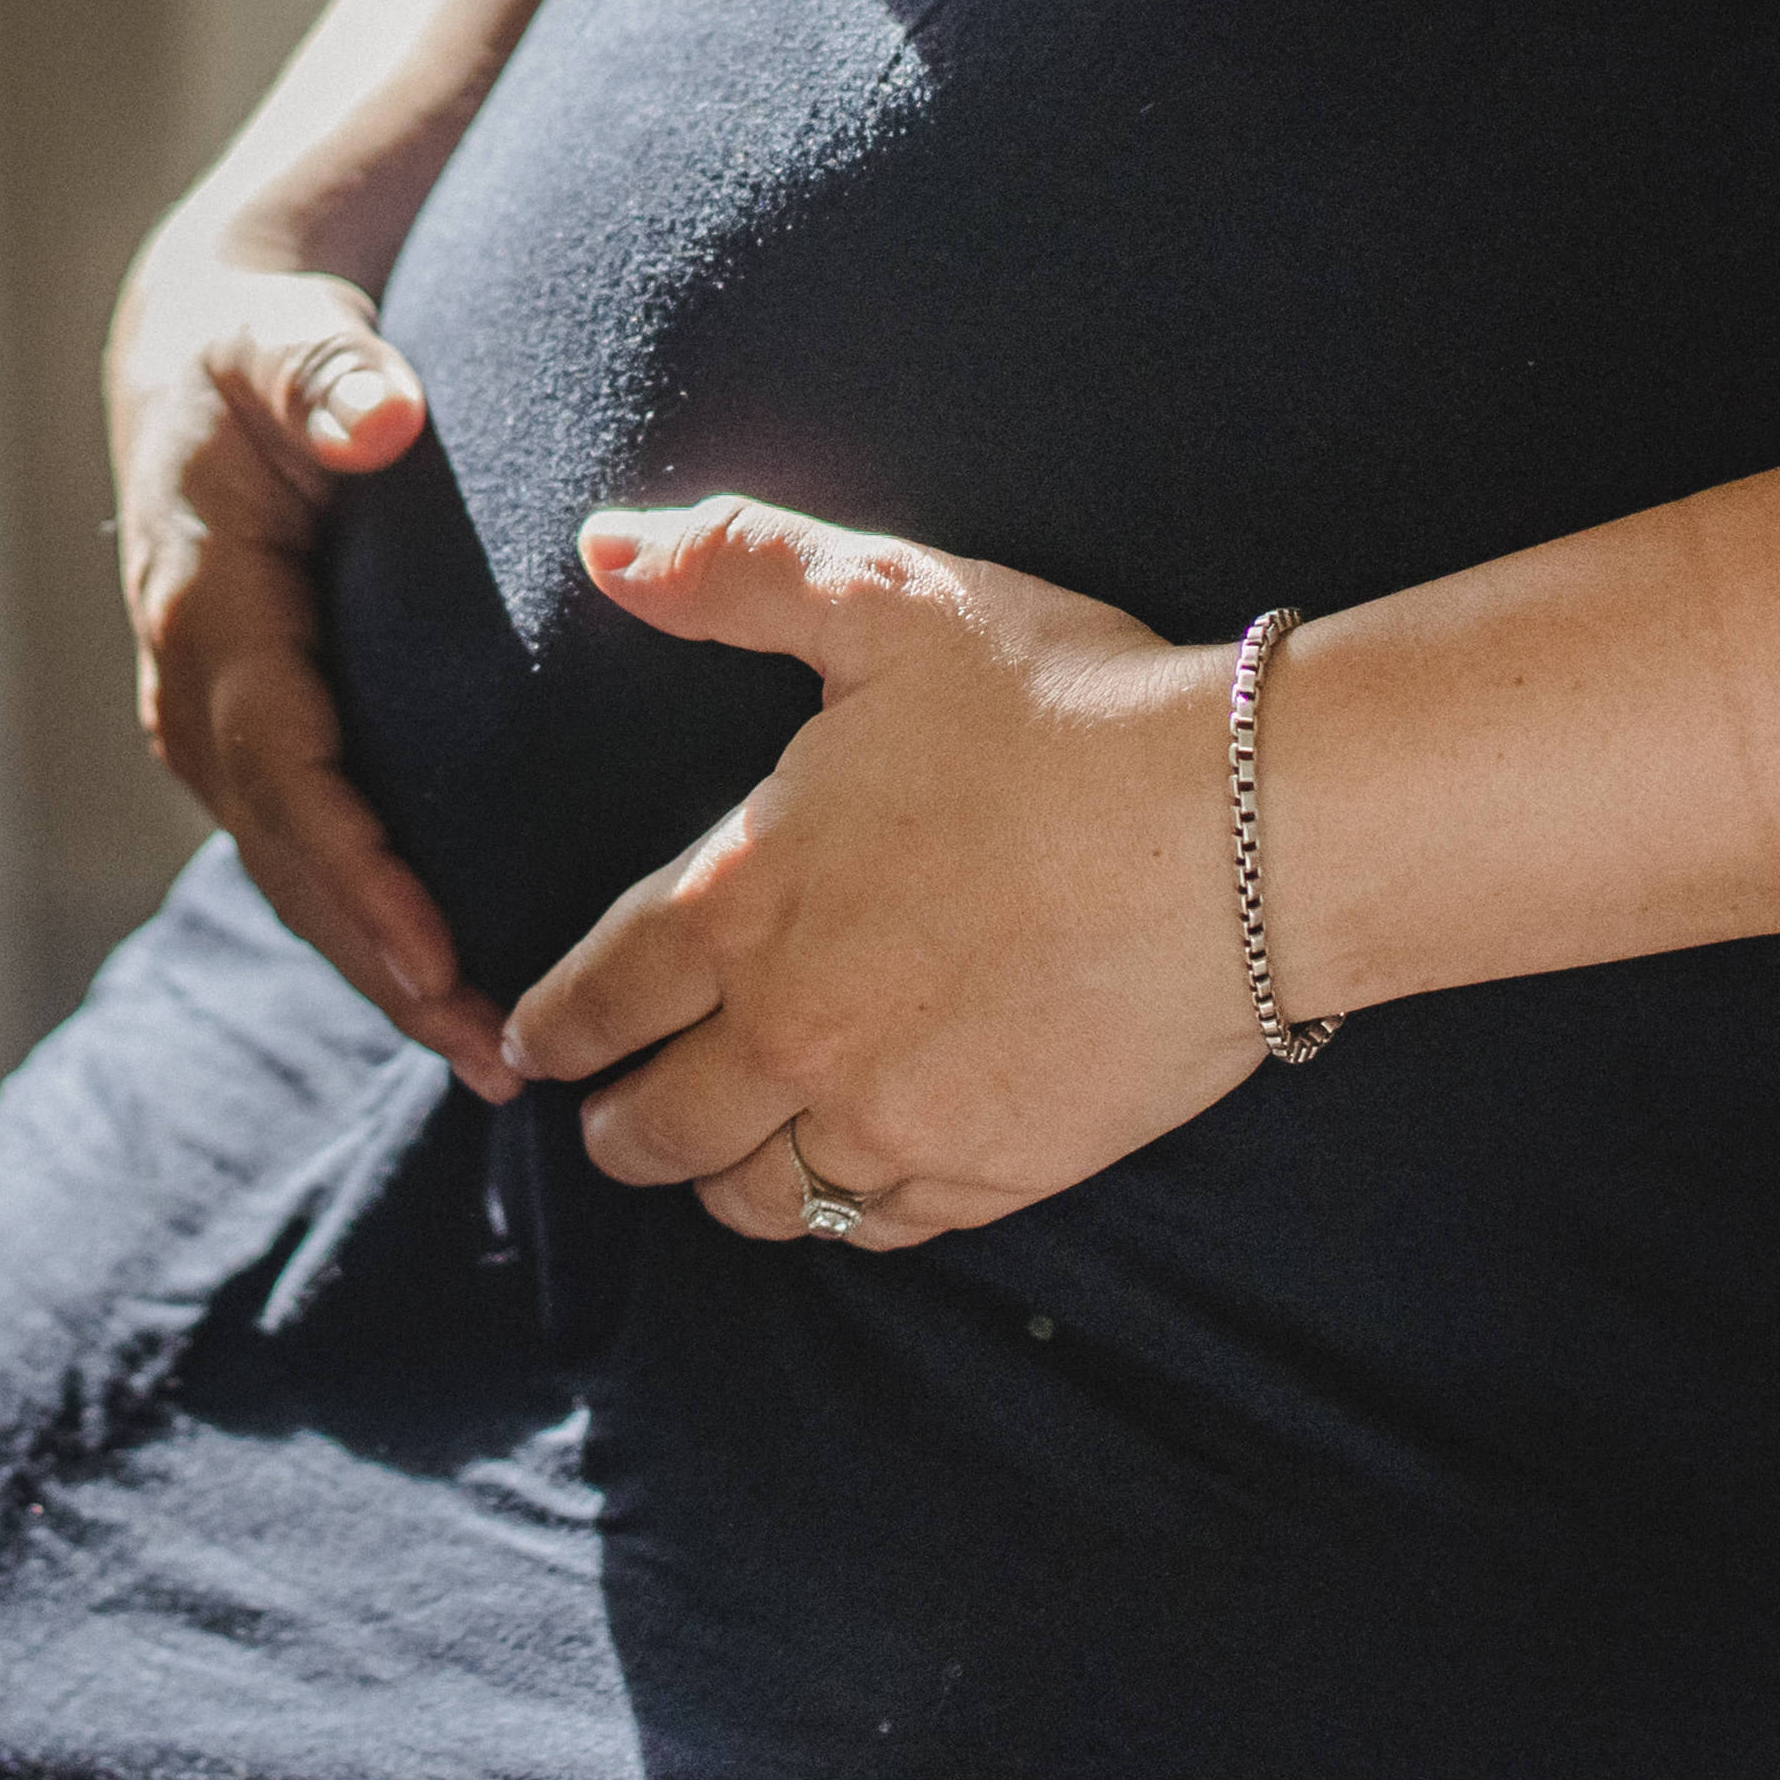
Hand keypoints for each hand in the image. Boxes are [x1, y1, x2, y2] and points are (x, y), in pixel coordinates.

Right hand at [109, 235, 517, 1098]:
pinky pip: (310, 854)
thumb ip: (328, 373)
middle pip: (289, 860)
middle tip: (498, 1055)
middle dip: (383, 965)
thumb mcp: (284, 337)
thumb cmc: (257, 348)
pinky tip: (457, 989)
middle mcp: (194, 694)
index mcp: (206, 613)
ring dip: (383, 972)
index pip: (282, 768)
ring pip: (297, 878)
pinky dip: (374, 927)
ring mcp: (215, 729)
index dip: (355, 871)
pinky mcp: (253, 743)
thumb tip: (383, 414)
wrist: (195, 359)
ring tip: (494, 1058)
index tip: (437, 955)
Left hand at [500, 496, 1253, 1245]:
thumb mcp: (890, 604)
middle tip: (605, 1124)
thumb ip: (734, 571)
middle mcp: (793, 1032)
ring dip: (720, 1181)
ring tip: (716, 1164)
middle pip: (653, 1128)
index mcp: (744, 902)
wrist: (1246, 834)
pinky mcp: (991, 1174)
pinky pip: (875, 1230)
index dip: (554, 1028)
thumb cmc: (1065, 708)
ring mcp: (892, 1119)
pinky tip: (843, 1186)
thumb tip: (605, 549)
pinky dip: (842, 1215)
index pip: (600, 996)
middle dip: (614, 1128)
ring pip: (757, 1198)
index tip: (532, 1045)